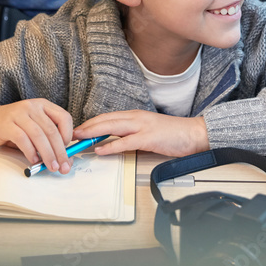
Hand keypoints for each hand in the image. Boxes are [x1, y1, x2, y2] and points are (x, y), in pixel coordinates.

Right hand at [0, 99, 73, 172]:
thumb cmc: (14, 127)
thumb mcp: (33, 127)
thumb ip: (47, 139)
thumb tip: (64, 159)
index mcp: (43, 105)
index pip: (64, 117)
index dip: (68, 135)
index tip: (68, 150)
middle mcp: (32, 106)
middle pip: (51, 130)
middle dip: (60, 151)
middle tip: (64, 167)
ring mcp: (18, 113)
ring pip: (38, 135)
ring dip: (47, 154)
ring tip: (51, 166)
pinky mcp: (6, 124)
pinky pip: (22, 139)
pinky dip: (30, 151)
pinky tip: (34, 160)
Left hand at [74, 111, 208, 156]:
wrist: (194, 134)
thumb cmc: (174, 134)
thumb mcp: (148, 132)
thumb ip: (132, 135)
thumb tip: (115, 143)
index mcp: (136, 116)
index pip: (108, 117)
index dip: (92, 123)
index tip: (79, 130)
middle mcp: (136, 118)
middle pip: (105, 120)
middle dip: (87, 127)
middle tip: (71, 134)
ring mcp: (142, 127)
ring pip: (112, 127)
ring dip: (93, 133)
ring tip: (79, 139)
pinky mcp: (149, 138)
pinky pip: (125, 142)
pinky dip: (111, 146)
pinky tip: (100, 150)